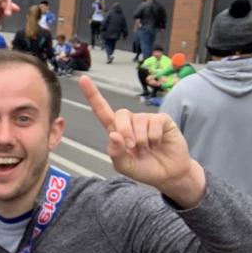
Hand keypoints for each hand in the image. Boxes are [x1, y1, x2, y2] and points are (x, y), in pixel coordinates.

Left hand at [80, 76, 205, 207]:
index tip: (83, 79)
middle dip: (125, 133)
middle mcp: (130, 122)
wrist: (167, 173)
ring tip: (147, 149)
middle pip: (120, 115)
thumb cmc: (144, 168)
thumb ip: (115, 153)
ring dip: (141, 140)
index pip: (102, 111)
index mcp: (116, 131)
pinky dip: (154, 138)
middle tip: (133, 148)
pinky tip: (158, 144)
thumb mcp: (124, 166)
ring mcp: (146, 119)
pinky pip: (154, 123)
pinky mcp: (162, 120)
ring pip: (138, 121)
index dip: (93, 95)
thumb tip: (113, 135)